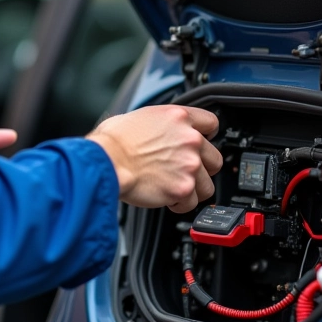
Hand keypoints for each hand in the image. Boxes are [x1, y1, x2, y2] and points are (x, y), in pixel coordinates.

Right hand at [87, 105, 222, 212]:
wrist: (106, 161)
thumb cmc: (112, 141)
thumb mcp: (137, 117)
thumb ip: (158, 124)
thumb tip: (156, 131)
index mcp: (178, 117)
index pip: (211, 123)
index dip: (207, 136)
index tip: (202, 144)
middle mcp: (189, 139)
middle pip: (214, 159)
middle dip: (201, 168)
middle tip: (183, 172)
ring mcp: (189, 164)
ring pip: (207, 185)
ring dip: (192, 189)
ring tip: (172, 188)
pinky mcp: (182, 188)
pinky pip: (190, 203)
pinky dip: (178, 203)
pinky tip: (164, 197)